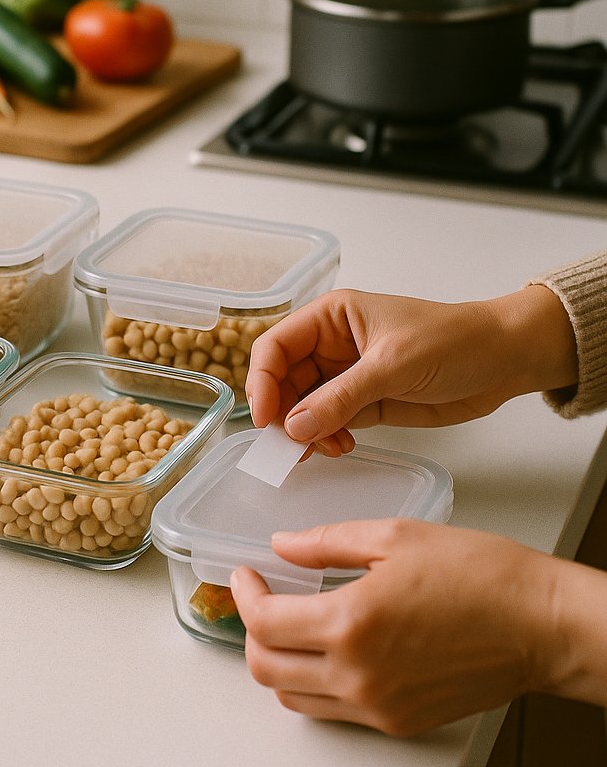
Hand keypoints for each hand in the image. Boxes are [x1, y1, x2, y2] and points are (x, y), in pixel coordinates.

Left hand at [229, 519, 568, 735]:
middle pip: (265, 667)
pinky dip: (312, 681)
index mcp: (352, 623)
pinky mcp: (398, 721)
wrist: (541, 624)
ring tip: (288, 621)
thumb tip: (283, 546)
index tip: (246, 574)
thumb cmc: (479, 575)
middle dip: (250, 629)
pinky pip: (331, 710)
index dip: (243, 594)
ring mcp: (378, 706)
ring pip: (292, 696)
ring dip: (276, 659)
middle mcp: (358, 675)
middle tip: (259, 596)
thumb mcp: (393, 536)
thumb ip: (326, 543)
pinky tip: (325, 646)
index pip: (263, 623)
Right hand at [245, 286, 577, 454]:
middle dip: (283, 413)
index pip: (275, 346)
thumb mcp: (393, 365)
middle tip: (292, 445)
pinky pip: (327, 423)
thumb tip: (294, 427)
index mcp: (329, 318)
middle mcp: (330, 345)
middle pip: (282, 381)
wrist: (504, 360)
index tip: (266, 417)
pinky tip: (340, 447)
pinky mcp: (363, 403)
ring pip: (301, 407)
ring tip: (326, 449)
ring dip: (305, 432)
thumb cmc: (453, 340)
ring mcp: (345, 376)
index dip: (262, 380)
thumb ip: (341, 397)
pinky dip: (324, 439)